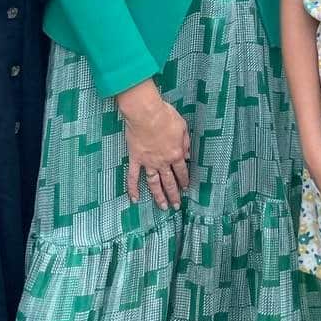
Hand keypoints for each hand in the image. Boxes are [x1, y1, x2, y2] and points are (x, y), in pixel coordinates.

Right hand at [116, 79, 189, 209]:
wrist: (146, 113)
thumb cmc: (165, 116)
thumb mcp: (182, 127)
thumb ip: (185, 143)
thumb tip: (187, 156)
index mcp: (175, 154)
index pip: (181, 171)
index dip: (184, 180)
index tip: (186, 189)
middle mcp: (162, 162)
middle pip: (169, 181)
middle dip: (174, 194)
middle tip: (177, 206)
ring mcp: (148, 162)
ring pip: (154, 183)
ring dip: (158, 196)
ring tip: (163, 207)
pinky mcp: (135, 159)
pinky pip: (133, 176)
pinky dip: (133, 189)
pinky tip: (134, 199)